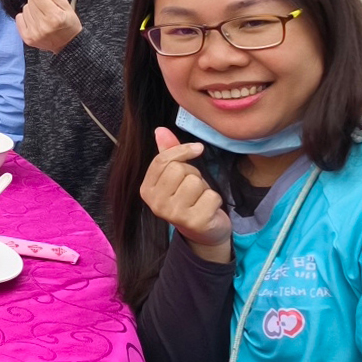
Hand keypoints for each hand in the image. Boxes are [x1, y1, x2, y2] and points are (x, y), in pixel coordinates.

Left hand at [16, 0, 83, 53]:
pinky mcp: (27, 39)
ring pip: (25, 9)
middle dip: (37, 0)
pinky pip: (19, 18)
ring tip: (42, 16)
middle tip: (46, 7)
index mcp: (55, 16)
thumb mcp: (64, 4)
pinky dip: (25, 17)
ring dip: (32, 9)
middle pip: (30, 1)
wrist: (68, 44)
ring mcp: (34, 34)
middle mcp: (43, 26)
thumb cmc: (68, 22)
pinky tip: (35, 21)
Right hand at [143, 127, 232, 253]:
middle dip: (193, 173)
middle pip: (179, 169)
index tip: (197, 149)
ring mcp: (173, 214)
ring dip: (204, 187)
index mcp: (147, 190)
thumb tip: (160, 129)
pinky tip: (208, 209)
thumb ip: (168, 153)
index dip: (183, 150)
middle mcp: (155, 203)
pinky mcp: (194, 222)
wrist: (203, 232)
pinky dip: (215, 200)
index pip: (163, 160)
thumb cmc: (189, 199)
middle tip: (194, 188)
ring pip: (195, 181)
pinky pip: (211, 196)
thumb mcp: (176, 176)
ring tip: (200, 198)